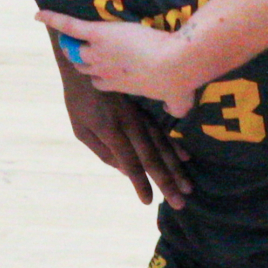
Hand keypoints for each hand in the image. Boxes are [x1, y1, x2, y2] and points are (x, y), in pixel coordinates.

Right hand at [37, 13, 197, 116]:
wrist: (173, 65)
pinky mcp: (98, 34)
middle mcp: (105, 71)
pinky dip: (55, 19)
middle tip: (78, 48)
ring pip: (75, 49)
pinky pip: (70, 27)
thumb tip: (177, 110)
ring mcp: (99, 53)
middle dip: (82, 59)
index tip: (102, 71)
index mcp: (121, 86)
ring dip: (69, 40)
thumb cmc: (177, 82)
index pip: (100, 82)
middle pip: (84, 66)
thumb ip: (175, 106)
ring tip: (58, 30)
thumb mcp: (178, 100)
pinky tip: (39, 14)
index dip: (100, 76)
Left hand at [59, 60, 189, 207]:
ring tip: (188, 187)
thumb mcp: (80, 128)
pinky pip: (162, 131)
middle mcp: (130, 125)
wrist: (88, 64)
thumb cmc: (79, 100)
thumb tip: (124, 171)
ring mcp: (141, 116)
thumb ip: (102, 151)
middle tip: (180, 202)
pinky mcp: (145, 111)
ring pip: (162, 146)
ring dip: (176, 168)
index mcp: (110, 130)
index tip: (149, 201)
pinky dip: (175, 146)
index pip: (129, 162)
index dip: (140, 182)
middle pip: (152, 157)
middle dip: (167, 181)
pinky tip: (186, 158)